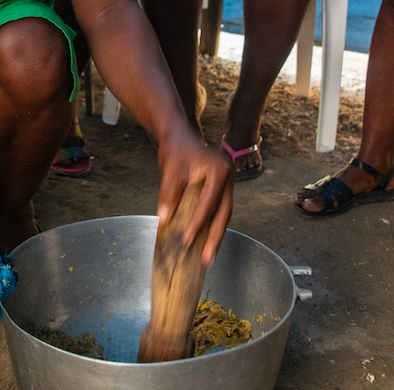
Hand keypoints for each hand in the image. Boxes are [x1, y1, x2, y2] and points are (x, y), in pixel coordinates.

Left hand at [156, 133, 234, 265]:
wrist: (180, 135)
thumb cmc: (177, 149)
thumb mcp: (171, 170)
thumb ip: (169, 194)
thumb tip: (165, 219)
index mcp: (219, 172)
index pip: (208, 203)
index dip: (198, 223)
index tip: (187, 240)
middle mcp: (228, 178)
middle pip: (224, 213)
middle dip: (215, 237)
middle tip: (207, 259)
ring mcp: (227, 184)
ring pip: (224, 214)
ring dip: (216, 235)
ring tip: (208, 256)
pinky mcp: (221, 189)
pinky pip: (219, 210)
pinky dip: (213, 225)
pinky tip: (207, 240)